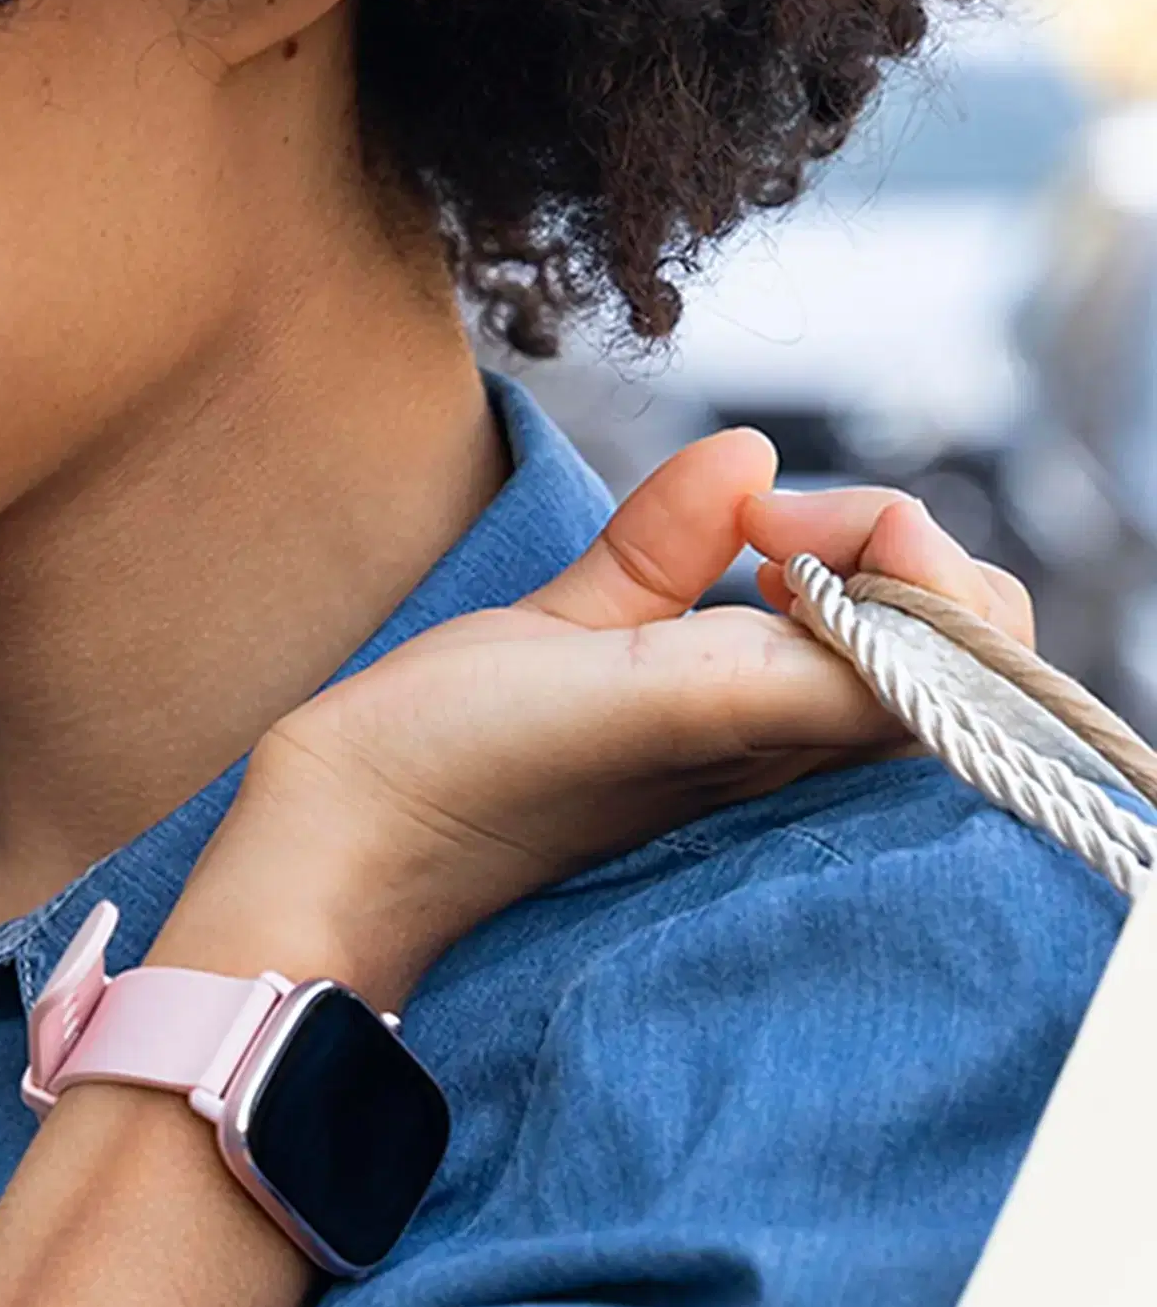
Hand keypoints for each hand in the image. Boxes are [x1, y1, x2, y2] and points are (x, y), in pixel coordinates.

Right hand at [180, 428, 1033, 998]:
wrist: (340, 850)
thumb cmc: (456, 776)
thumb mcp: (612, 677)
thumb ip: (711, 574)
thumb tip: (753, 457)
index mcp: (794, 740)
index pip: (966, 641)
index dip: (904, 556)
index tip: (778, 533)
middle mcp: (785, 743)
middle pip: (944, 623)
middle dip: (879, 542)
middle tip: (766, 524)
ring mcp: (738, 731)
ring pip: (879, 620)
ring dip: (834, 548)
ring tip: (746, 531)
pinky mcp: (679, 711)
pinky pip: (793, 628)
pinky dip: (788, 569)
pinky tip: (727, 552)